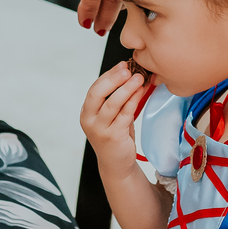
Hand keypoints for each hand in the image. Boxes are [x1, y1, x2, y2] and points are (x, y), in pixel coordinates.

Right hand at [81, 61, 149, 175]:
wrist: (117, 164)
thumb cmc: (116, 136)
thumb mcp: (113, 115)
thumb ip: (118, 97)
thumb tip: (131, 73)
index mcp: (87, 111)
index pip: (95, 88)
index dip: (109, 75)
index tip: (123, 65)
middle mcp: (89, 120)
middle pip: (98, 94)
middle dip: (114, 79)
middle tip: (128, 69)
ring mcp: (99, 129)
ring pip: (112, 104)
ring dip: (126, 89)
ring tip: (139, 78)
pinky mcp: (112, 136)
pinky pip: (124, 115)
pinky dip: (133, 101)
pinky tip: (141, 92)